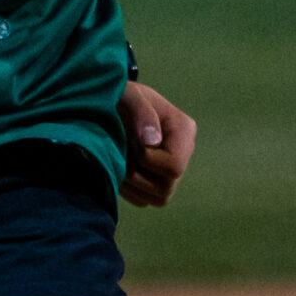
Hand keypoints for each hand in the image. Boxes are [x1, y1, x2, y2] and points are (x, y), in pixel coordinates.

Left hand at [118, 79, 196, 207]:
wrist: (111, 106)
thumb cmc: (121, 97)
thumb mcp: (128, 95)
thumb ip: (140, 112)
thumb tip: (151, 142)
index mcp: (183, 130)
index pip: (175, 166)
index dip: (149, 161)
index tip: (132, 144)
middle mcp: (183, 153)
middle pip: (167, 187)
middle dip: (138, 176)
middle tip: (121, 155)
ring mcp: (171, 171)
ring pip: (158, 198)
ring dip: (132, 185)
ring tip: (118, 162)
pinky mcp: (156, 183)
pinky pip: (145, 200)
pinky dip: (128, 191)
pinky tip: (118, 170)